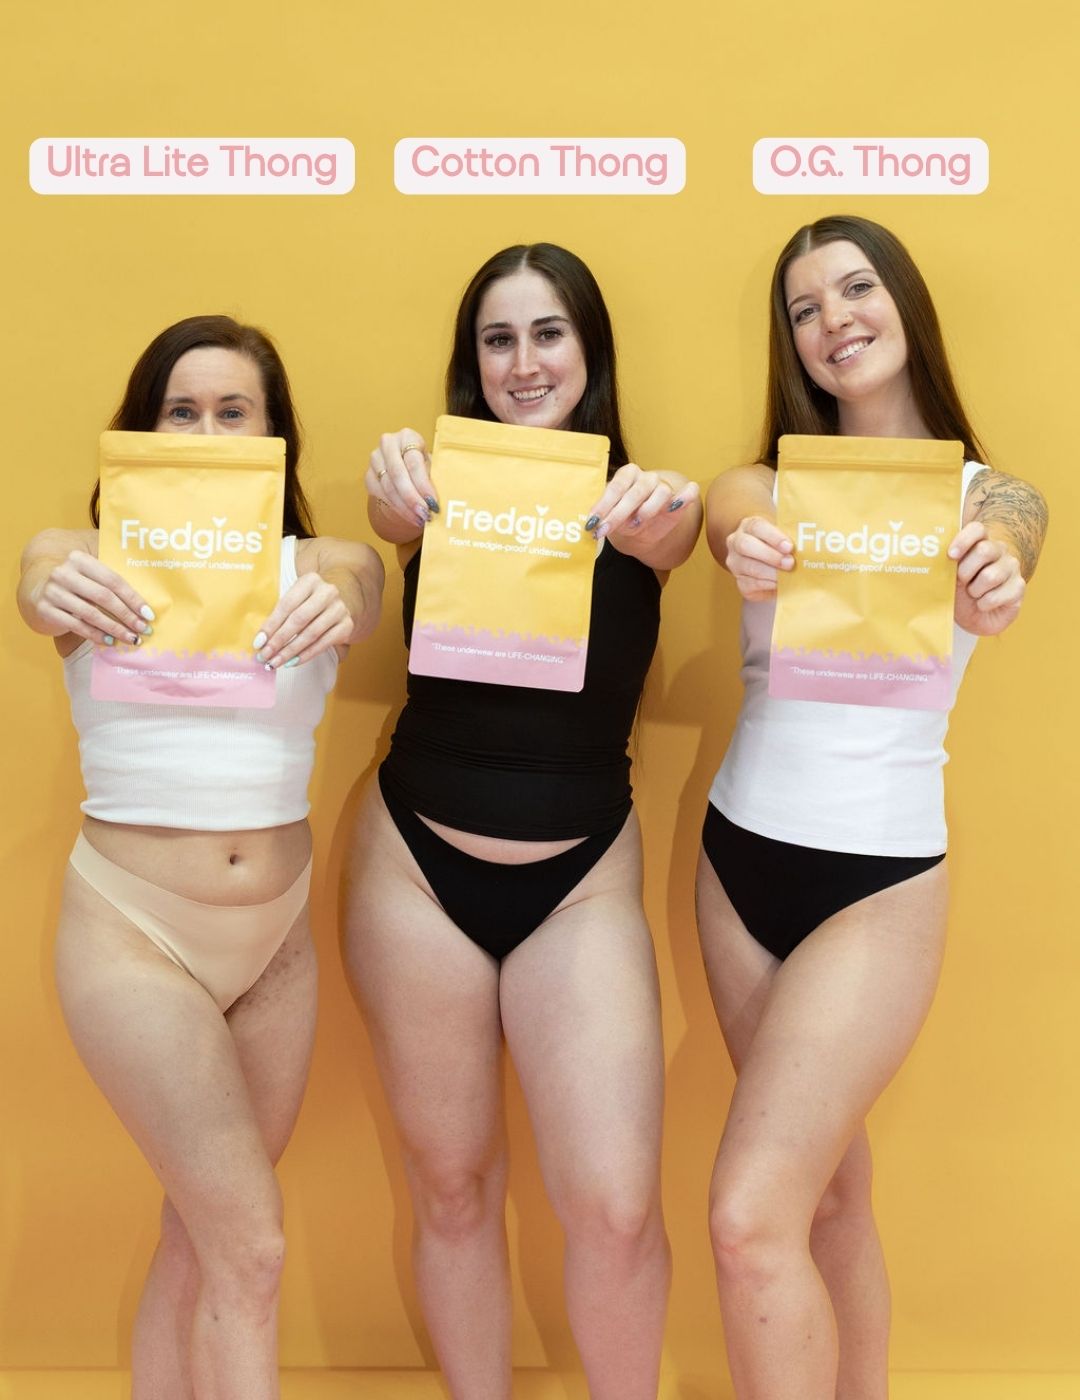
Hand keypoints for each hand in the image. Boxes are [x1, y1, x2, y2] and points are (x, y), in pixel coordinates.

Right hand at [30, 550, 152, 644]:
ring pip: (91, 614)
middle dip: (127, 615)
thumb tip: (145, 606)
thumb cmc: (75, 584)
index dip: (133, 598)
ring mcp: (52, 591)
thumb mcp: (88, 575)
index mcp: (79, 559)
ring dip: (115, 629)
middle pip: (103, 597)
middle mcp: (63, 573)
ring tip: (131, 638)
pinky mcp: (45, 610)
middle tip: (143, 629)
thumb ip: (110, 582)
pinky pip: (77, 626)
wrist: (36, 590)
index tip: (149, 614)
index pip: (112, 580)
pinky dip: (96, 635)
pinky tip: (110, 641)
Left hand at [254, 572, 353, 667]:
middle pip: (299, 619)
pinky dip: (306, 655)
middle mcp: (328, 592)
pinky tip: (292, 662)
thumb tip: (261, 642)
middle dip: (279, 640)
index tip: (258, 643)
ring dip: (290, 651)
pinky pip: (323, 644)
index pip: (287, 605)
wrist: (340, 601)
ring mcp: (339, 609)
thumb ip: (279, 617)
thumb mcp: (295, 600)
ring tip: (276, 662)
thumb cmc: (309, 602)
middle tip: (265, 656)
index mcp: (310, 580)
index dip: (271, 625)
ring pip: (311, 634)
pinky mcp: (347, 625)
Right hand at [365, 430, 438, 529]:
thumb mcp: (432, 465)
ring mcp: (375, 459)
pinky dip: (397, 508)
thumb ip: (433, 480)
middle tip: (424, 514)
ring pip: (388, 487)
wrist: (407, 466)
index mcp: (407, 436)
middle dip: (412, 498)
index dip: (423, 485)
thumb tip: (437, 503)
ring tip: (420, 518)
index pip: (414, 462)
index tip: (433, 503)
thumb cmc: (423, 465)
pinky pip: (381, 495)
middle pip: (398, 474)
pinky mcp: (369, 475)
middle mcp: (388, 444)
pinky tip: (410, 516)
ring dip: (405, 507)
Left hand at [586, 464, 699, 545]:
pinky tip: (677, 505)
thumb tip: (593, 524)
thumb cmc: (624, 519)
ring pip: (661, 492)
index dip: (603, 505)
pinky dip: (686, 495)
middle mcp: (646, 478)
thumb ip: (605, 516)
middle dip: (619, 513)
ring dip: (648, 510)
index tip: (592, 522)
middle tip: (605, 530)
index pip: (615, 487)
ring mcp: (665, 486)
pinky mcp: (680, 499)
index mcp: (627, 475)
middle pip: (635, 492)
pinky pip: (689, 491)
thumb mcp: (611, 518)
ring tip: (637, 523)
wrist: (642, 531)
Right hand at [725, 516, 793, 600]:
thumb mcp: (783, 535)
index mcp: (749, 526)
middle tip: (790, 563)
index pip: (757, 527)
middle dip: (770, 555)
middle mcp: (737, 542)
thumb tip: (811, 543)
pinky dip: (766, 585)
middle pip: (746, 546)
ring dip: (770, 572)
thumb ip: (792, 537)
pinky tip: (779, 584)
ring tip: (787, 575)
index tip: (789, 546)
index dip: (773, 536)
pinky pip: (750, 584)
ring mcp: (735, 563)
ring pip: (748, 567)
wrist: (768, 559)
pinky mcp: (740, 582)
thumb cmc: (779, 545)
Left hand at [949, 521, 1025, 635]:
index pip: (977, 529)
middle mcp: (999, 551)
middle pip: (984, 550)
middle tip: (960, 582)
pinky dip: (984, 604)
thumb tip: (927, 558)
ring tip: (972, 594)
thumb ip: (942, 564)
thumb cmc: (960, 593)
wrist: (975, 617)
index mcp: (980, 543)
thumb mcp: (948, 577)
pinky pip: (998, 595)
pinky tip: (982, 604)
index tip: (951, 555)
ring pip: (991, 575)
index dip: (963, 540)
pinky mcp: (1019, 587)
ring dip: (974, 590)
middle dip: (966, 571)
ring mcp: (1011, 568)